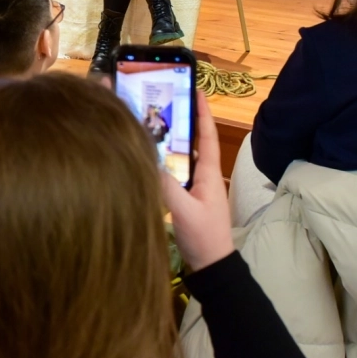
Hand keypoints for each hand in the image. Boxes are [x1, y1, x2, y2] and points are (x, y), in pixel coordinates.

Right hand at [161, 95, 234, 271]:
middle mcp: (203, 175)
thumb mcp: (184, 210)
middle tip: (162, 100)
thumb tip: (145, 157)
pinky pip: (172, 171)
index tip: (195, 89)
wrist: (211, 268)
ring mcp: (194, 187)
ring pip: (180, 156)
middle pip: (192, 141)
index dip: (202, 112)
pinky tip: (146, 155)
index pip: (206, 135)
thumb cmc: (204, 237)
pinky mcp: (184, 198)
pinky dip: (161, 160)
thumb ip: (166, 185)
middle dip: (181, 120)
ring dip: (169, 139)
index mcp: (209, 173)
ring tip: (150, 121)